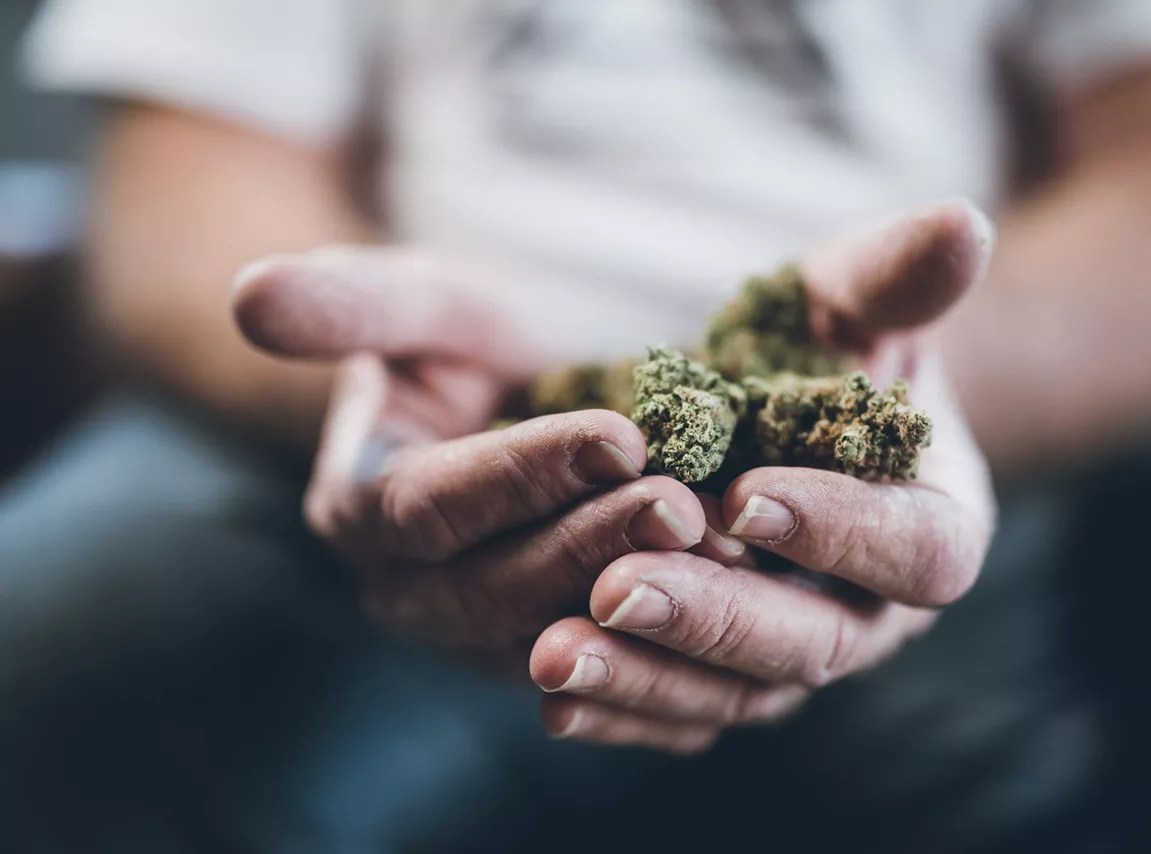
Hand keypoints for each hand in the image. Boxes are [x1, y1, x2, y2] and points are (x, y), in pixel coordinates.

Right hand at [232, 248, 742, 670]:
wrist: (528, 402)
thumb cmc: (477, 343)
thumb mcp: (429, 306)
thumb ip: (352, 303)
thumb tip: (250, 298)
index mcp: (363, 510)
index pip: (432, 507)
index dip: (522, 474)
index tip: (620, 434)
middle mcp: (412, 593)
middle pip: (495, 593)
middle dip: (593, 546)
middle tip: (686, 503)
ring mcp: (482, 641)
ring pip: (555, 645)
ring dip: (640, 604)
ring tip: (723, 547)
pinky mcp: (551, 662)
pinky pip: (606, 685)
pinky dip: (666, 657)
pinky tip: (734, 614)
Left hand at [528, 200, 996, 752]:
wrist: (788, 412)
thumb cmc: (829, 348)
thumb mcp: (854, 304)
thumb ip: (897, 277)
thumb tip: (963, 223)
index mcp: (936, 527)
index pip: (916, 551)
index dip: (840, 530)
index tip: (744, 496)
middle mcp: (876, 614)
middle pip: (815, 645)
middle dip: (716, 619)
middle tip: (617, 589)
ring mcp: (796, 653)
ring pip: (736, 696)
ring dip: (647, 679)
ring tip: (554, 654)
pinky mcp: (727, 678)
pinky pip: (681, 713)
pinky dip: (620, 712)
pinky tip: (551, 700)